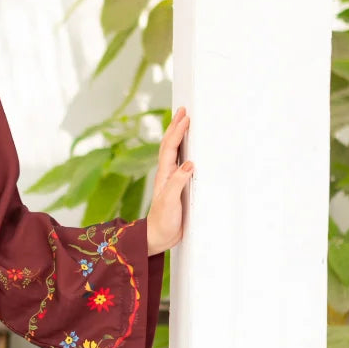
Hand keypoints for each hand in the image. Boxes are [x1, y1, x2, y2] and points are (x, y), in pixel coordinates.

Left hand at [147, 106, 191, 254]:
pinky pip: (180, 163)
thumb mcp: (169, 202)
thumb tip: (189, 163)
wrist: (158, 237)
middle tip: (182, 110)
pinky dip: (184, 151)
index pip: (170, 147)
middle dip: (175, 126)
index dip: (177, 131)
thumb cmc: (162, 221)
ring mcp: (171, 180)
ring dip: (178, 136)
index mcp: (164, 175)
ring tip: (184, 122)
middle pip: (169, 145)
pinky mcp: (177, 187)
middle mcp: (166, 174)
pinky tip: (190, 150)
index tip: (186, 117)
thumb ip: (177, 183)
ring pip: (174, 152)